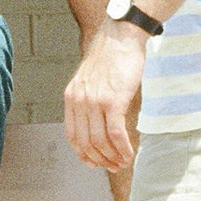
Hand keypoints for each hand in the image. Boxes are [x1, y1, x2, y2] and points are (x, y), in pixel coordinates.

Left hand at [64, 22, 146, 171]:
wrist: (122, 34)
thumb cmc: (111, 55)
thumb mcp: (90, 78)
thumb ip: (89, 98)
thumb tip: (98, 123)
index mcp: (71, 96)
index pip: (72, 136)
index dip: (84, 154)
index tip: (95, 162)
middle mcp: (79, 100)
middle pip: (86, 143)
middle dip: (100, 160)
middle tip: (113, 167)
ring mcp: (95, 101)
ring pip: (101, 142)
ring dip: (113, 157)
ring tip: (123, 162)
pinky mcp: (113, 100)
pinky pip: (116, 134)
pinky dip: (123, 149)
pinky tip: (129, 154)